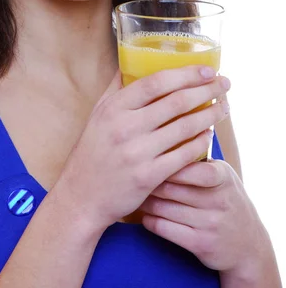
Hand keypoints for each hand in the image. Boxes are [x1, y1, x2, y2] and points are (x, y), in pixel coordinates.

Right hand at [55, 66, 229, 231]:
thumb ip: (116, 88)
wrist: (82, 196)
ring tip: (224, 107)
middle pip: (176, 102)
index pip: (155, 82)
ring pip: (184, 127)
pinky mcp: (148, 176)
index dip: (184, 74)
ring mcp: (137, 153)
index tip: (206, 69)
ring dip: (210, 115)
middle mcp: (125, 127)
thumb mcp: (98, 114)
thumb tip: (131, 60)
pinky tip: (209, 134)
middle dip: (206, 90)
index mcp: (114, 107)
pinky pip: (183, 155)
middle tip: (224, 83)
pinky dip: (200, 143)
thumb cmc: (92, 151)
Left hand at [139, 159, 267, 272]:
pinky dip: (149, 220)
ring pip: (163, 207)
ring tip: (134, 192)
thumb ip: (200, 160)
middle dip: (147, 180)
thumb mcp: (223, 176)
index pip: (192, 166)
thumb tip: (167, 133)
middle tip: (130, 173)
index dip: (167, 162)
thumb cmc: (226, 200)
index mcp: (223, 177)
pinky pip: (164, 228)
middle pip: (170, 187)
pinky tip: (144, 214)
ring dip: (144, 200)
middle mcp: (218, 200)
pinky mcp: (200, 244)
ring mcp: (210, 224)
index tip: (148, 157)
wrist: (248, 245)